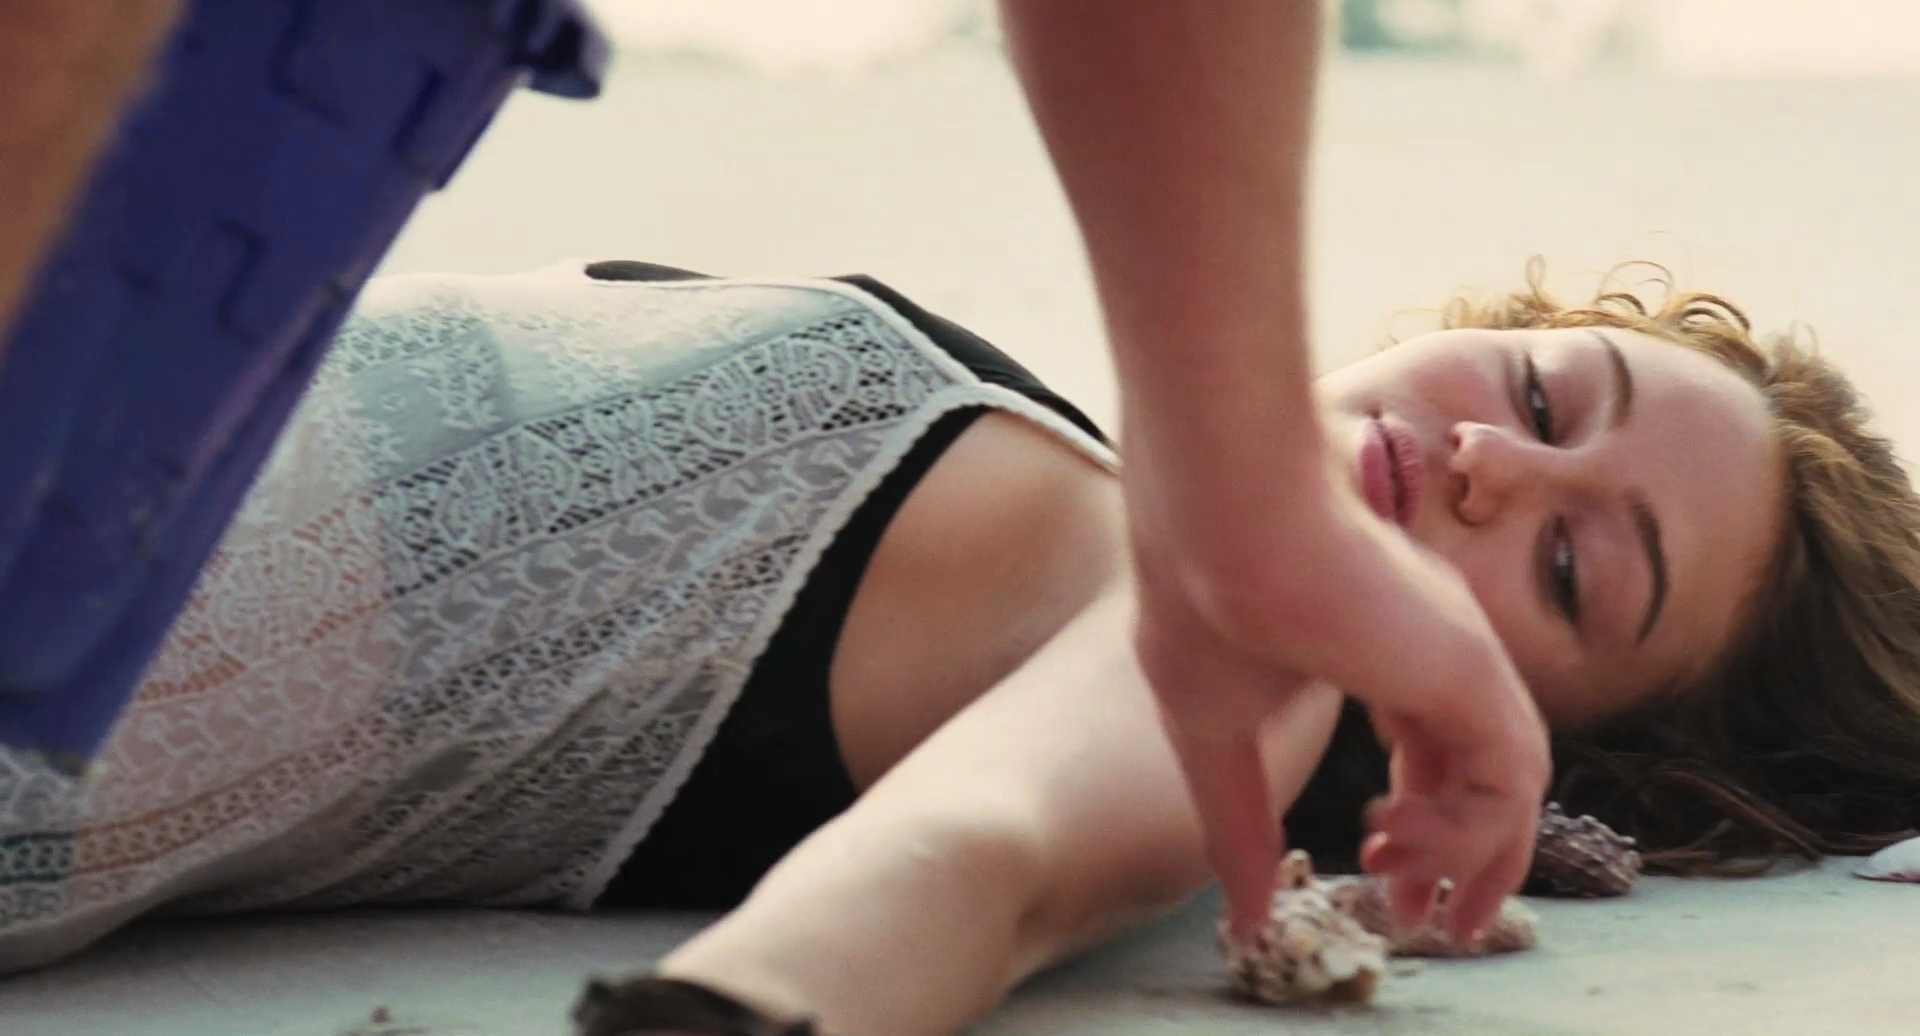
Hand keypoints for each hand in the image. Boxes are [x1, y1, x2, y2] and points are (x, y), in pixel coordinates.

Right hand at [1128, 461, 1549, 944]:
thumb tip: (1244, 920)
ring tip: (1398, 891)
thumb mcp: (1210, 734)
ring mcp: (1459, 657)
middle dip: (1457, 858)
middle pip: (1481, 772)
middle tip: (1421, 924)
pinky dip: (1468, 836)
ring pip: (1508, 786)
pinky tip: (1396, 842)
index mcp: (1371, 645)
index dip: (1413, 824)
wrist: (1220, 520)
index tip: (1374, 883)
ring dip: (1462, 857)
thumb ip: (1237, 821)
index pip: (1424, 747)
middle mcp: (1430, 647)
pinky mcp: (1474, 671)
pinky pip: (1512, 786)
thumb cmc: (1201, 600)